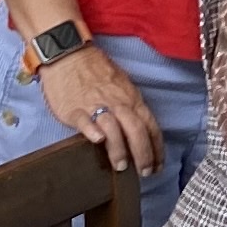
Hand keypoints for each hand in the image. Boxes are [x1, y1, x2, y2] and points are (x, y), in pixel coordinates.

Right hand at [35, 43, 164, 176]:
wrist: (68, 53)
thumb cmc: (96, 71)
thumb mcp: (122, 86)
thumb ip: (130, 108)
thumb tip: (139, 133)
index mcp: (131, 99)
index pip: (150, 126)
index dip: (156, 148)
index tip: (157, 166)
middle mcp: (117, 103)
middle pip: (136, 130)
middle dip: (143, 154)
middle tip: (143, 173)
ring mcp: (95, 105)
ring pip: (113, 128)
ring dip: (119, 149)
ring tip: (120, 166)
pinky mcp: (74, 109)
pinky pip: (85, 121)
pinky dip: (92, 131)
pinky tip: (97, 141)